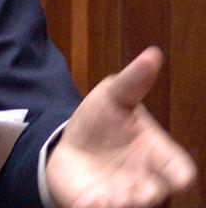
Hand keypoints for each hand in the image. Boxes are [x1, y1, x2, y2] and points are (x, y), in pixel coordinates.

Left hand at [46, 46, 197, 207]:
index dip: (179, 175)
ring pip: (132, 207)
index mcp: (156, 155)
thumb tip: (152, 54)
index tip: (179, 178)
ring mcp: (122, 196)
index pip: (179, 170)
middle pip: (158, 196)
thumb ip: (133, 81)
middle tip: (139, 190)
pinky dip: (99, 207)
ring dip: (126, 204)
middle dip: (150, 195)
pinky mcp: (96, 205)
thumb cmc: (101, 122)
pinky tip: (94, 199)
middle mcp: (145, 181)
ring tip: (113, 197)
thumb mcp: (113, 96)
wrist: (66, 142)